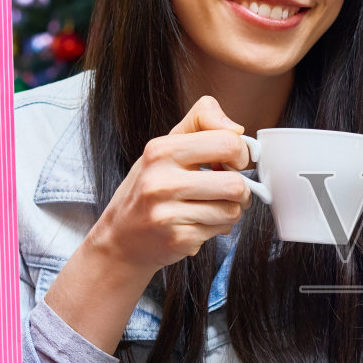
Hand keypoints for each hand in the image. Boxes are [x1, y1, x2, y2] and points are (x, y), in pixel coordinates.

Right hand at [86, 95, 252, 277]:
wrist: (120, 238)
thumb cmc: (149, 189)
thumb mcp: (165, 147)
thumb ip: (201, 123)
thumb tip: (237, 129)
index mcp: (161, 150)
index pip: (228, 142)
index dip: (241, 153)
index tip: (232, 162)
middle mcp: (161, 181)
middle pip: (235, 183)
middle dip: (242, 189)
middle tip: (231, 191)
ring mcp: (167, 213)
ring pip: (232, 209)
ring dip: (231, 210)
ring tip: (212, 208)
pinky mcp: (178, 239)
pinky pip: (222, 229)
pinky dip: (218, 227)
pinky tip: (199, 223)